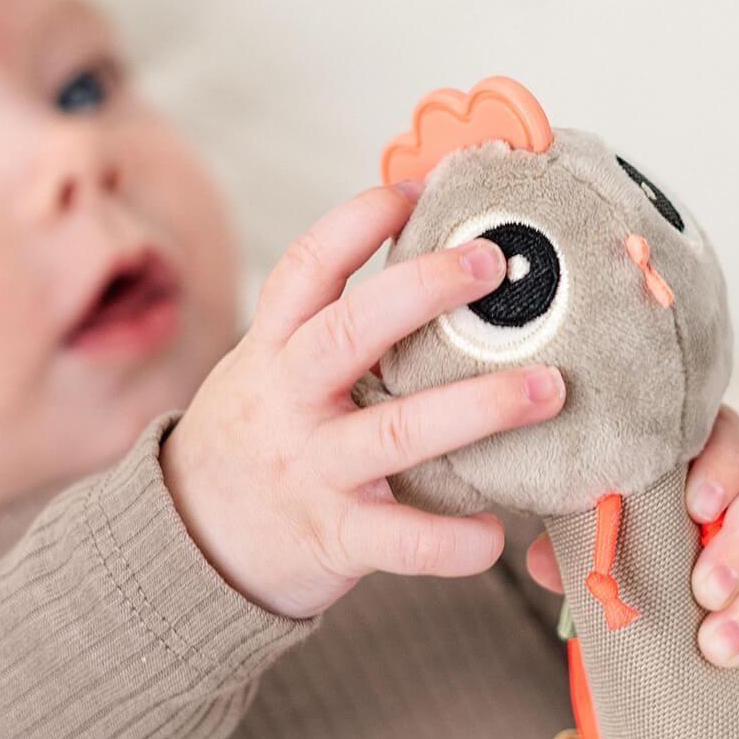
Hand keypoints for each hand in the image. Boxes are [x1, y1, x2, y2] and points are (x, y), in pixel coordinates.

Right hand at [161, 181, 566, 619]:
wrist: (191, 546)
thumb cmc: (252, 444)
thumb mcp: (264, 373)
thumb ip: (323, 333)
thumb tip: (421, 272)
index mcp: (272, 353)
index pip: (305, 269)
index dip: (356, 223)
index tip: (415, 192)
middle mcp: (289, 402)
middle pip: (350, 331)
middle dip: (423, 289)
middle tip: (493, 263)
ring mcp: (313, 469)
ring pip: (397, 432)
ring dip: (477, 407)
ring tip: (547, 389)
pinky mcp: (335, 537)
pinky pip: (402, 539)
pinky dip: (454, 539)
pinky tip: (496, 532)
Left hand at [525, 405, 738, 686]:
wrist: (706, 535)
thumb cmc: (652, 514)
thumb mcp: (619, 510)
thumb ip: (584, 530)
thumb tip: (543, 564)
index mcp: (715, 442)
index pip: (729, 440)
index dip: (720, 470)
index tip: (697, 507)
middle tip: (705, 594)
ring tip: (721, 648)